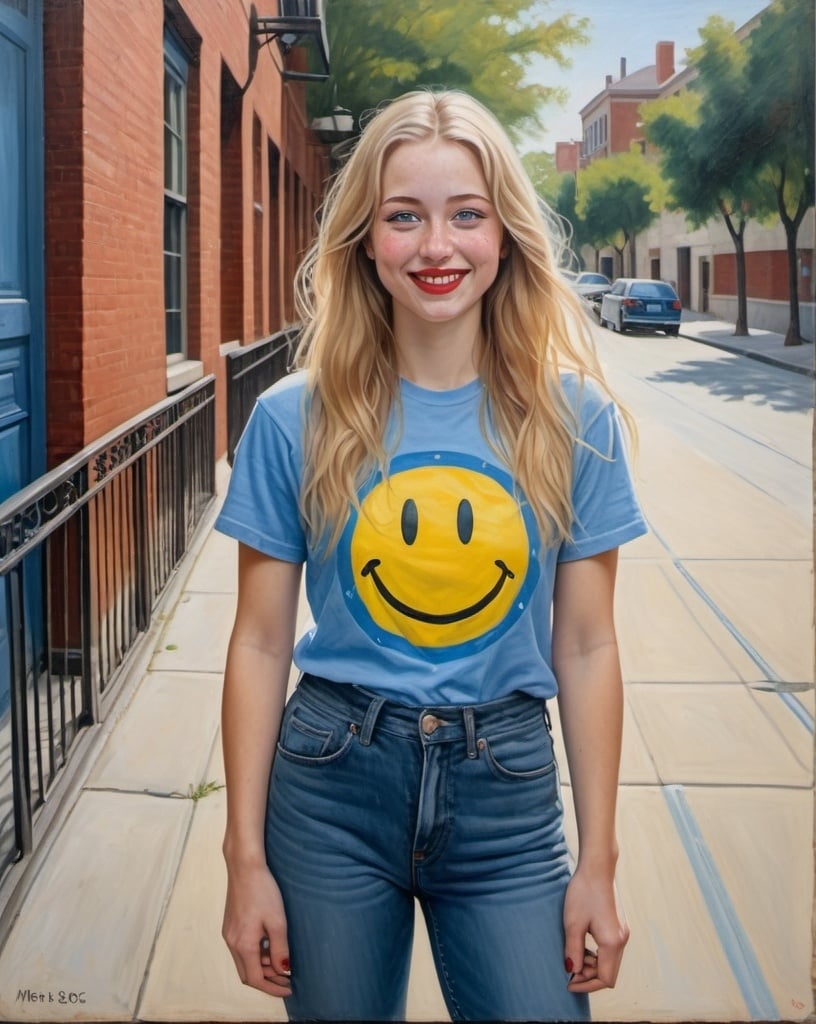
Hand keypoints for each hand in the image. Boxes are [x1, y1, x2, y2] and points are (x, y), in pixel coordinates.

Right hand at [222, 860, 291, 996]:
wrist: (245, 867)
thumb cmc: (263, 892)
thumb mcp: (277, 921)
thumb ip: (280, 949)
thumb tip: (284, 970)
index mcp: (243, 945)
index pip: (255, 979)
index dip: (272, 988)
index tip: (289, 989)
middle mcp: (232, 943)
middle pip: (247, 974)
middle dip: (267, 981)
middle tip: (287, 980)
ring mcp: (229, 934)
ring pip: (244, 962)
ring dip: (262, 967)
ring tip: (282, 962)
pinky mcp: (230, 926)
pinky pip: (242, 949)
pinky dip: (256, 954)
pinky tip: (269, 946)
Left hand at [563, 866, 628, 993]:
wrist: (597, 867)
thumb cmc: (583, 892)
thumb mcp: (573, 923)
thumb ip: (573, 951)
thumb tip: (572, 971)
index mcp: (612, 943)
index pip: (605, 979)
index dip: (586, 985)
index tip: (568, 983)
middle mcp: (622, 941)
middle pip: (609, 973)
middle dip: (589, 976)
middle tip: (569, 968)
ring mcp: (622, 933)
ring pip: (610, 962)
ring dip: (592, 965)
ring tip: (574, 954)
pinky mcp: (619, 926)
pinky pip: (610, 950)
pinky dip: (597, 954)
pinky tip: (583, 945)